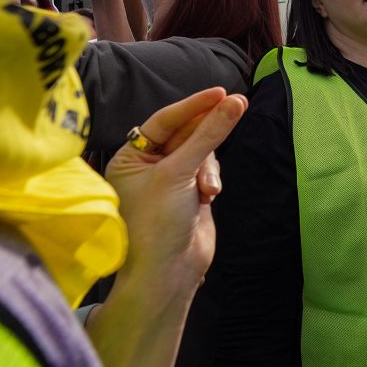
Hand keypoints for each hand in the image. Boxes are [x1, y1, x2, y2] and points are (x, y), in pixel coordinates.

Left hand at [104, 88, 247, 288]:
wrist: (168, 274)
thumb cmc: (157, 223)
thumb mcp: (180, 172)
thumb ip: (209, 134)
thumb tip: (236, 101)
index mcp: (129, 159)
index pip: (163, 120)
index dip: (193, 105)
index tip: (221, 92)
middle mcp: (147, 167)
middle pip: (186, 133)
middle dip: (205, 136)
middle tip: (237, 107)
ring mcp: (170, 181)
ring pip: (202, 152)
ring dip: (208, 167)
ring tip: (207, 189)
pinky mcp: (190, 193)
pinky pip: (209, 171)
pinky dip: (212, 180)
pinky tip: (209, 196)